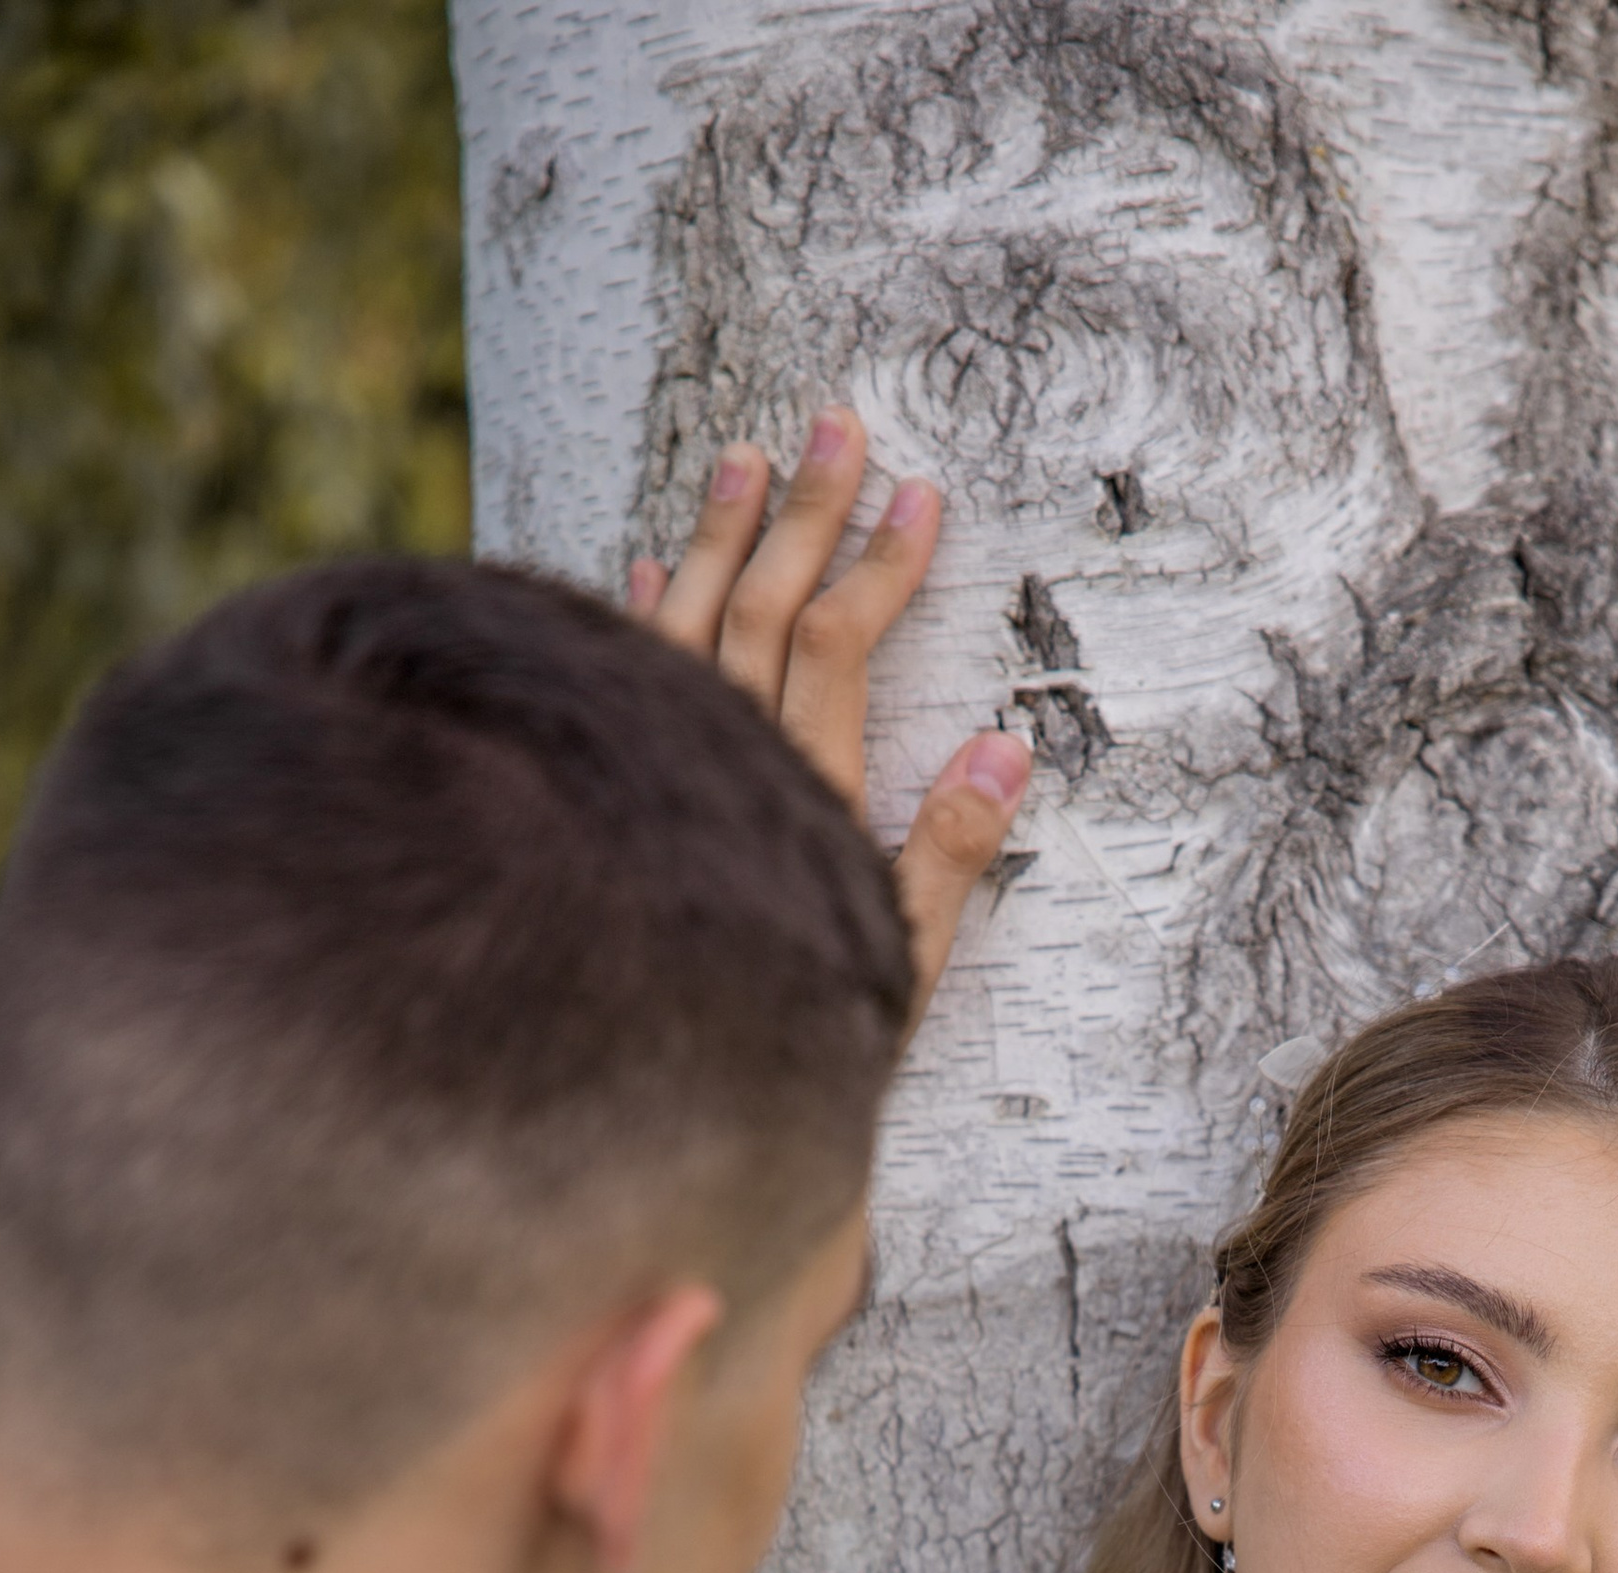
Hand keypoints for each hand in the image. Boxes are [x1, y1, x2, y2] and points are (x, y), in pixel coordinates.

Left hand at [629, 407, 1029, 1018]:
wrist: (680, 1104)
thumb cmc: (797, 1045)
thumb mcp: (901, 965)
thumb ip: (947, 858)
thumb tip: (1005, 749)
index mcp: (805, 799)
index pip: (842, 647)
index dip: (881, 565)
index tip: (920, 495)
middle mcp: (723, 769)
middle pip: (763, 610)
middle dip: (804, 512)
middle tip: (836, 423)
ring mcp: (661, 775)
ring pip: (687, 626)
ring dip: (719, 536)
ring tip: (744, 456)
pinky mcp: (613, 790)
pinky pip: (627, 684)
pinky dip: (642, 617)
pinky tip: (649, 565)